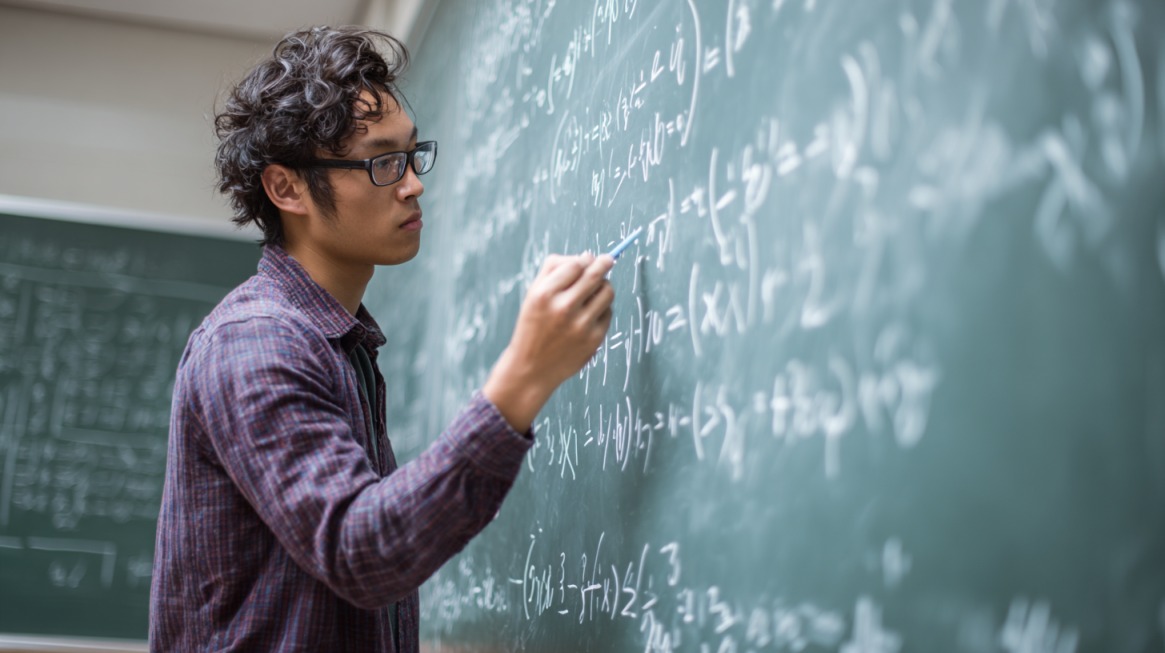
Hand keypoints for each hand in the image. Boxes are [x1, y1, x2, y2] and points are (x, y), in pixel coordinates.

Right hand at [482, 252, 614, 430]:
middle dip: (605, 262)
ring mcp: (580, 325)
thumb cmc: (533, 326)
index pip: (575, 264)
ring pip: (607, 292)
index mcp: (544, 294)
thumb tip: (587, 255)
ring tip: (596, 290)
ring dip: (605, 286)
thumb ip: (554, 270)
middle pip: (595, 274)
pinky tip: (589, 314)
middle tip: (609, 259)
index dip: (584, 259)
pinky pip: (608, 313)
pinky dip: (602, 309)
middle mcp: (563, 308)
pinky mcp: (593, 339)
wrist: (531, 368)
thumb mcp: (533, 295)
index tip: (588, 258)